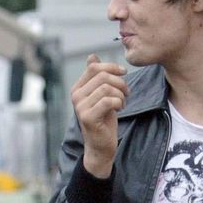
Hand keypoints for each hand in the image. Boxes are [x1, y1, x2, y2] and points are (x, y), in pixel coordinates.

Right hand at [71, 54, 127, 179]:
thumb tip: (91, 56)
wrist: (101, 146)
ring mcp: (80, 107)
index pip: (94, 67)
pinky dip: (119, 102)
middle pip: (102, 76)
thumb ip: (96, 77)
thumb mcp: (101, 95)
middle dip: (120, 82)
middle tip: (126, 93)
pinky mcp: (88, 117)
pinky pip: (108, 100)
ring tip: (122, 103)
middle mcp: (76, 96)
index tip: (124, 74)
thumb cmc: (103, 121)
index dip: (112, 67)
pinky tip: (119, 109)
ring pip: (106, 88)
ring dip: (120, 94)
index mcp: (78, 88)